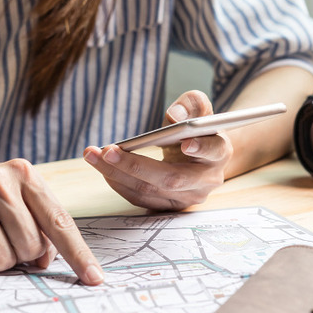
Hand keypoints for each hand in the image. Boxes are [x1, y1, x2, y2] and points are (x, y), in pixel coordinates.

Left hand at [82, 90, 232, 210]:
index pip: (214, 150)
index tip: (186, 143)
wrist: (200, 157)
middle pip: (171, 178)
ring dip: (117, 174)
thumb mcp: (198, 110)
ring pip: (149, 191)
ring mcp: (187, 198)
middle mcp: (206, 181)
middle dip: (136, 165)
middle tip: (107, 151)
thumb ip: (192, 105)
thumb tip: (176, 115)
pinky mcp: (168, 207)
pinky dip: (118, 182)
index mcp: (219, 152)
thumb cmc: (196, 129)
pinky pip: (140, 198)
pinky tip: (102, 166)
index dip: (202, 148)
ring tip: (92, 155)